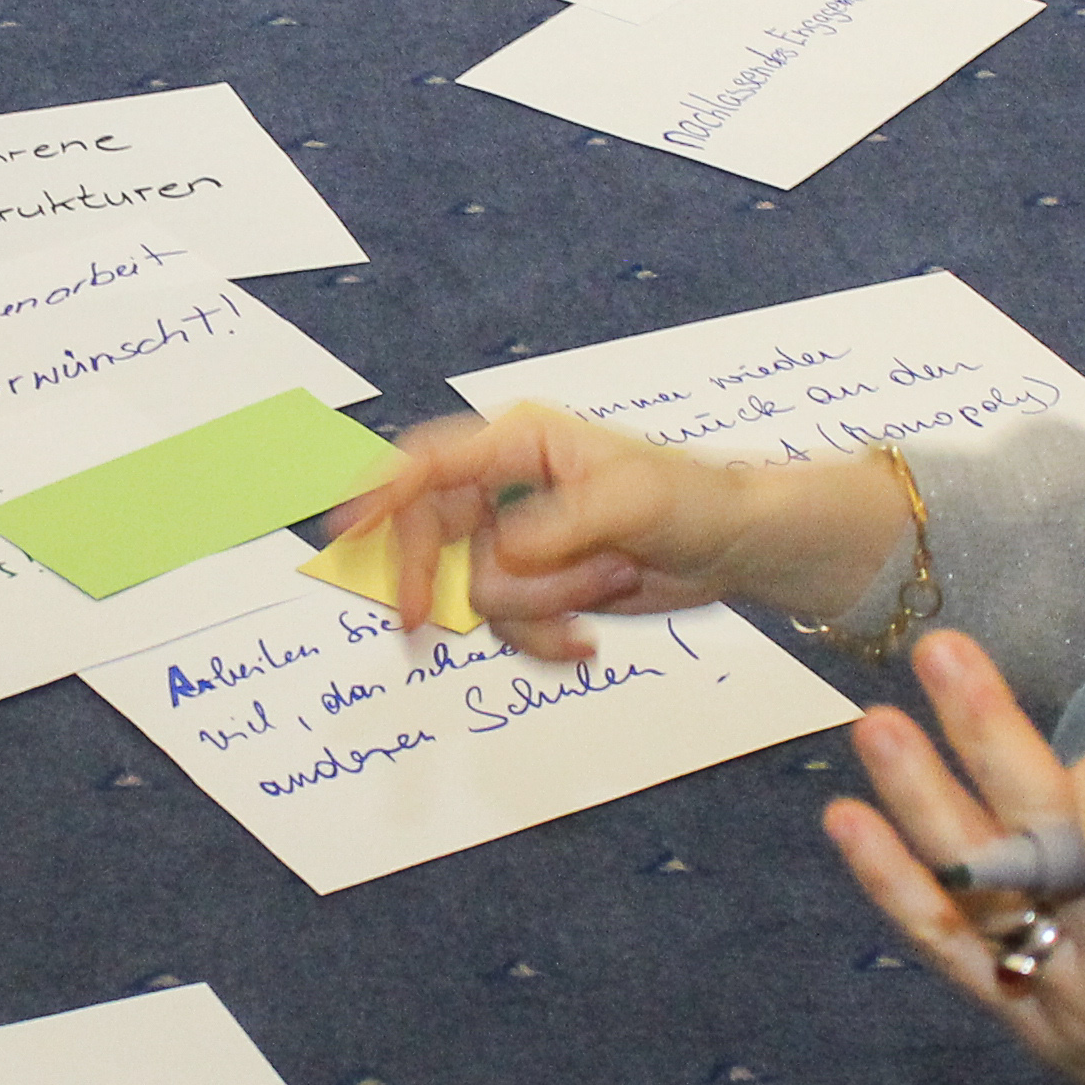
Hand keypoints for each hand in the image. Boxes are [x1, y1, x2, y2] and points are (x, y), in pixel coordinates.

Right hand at [340, 405, 830, 659]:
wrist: (737, 549)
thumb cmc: (693, 500)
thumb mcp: (630, 502)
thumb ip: (556, 526)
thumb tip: (497, 556)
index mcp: (520, 443)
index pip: (428, 464)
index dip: (378, 495)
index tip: (347, 533)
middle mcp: (507, 487)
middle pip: (430, 536)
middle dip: (439, 581)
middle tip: (421, 627)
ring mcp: (520, 541)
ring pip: (474, 593)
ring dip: (535, 609)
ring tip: (605, 588)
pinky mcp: (538, 587)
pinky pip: (506, 626)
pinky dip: (543, 639)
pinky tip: (587, 641)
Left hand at [819, 605, 1084, 1084]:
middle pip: (1044, 850)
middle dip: (988, 742)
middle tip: (941, 653)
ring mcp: (1069, 1007)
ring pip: (979, 895)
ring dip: (918, 804)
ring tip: (876, 724)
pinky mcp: (1027, 1025)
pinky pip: (949, 952)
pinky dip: (893, 887)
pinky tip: (847, 820)